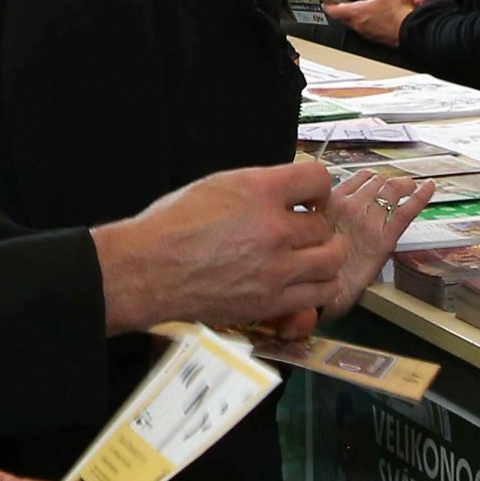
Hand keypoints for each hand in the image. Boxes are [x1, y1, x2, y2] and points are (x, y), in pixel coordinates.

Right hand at [94, 162, 348, 333]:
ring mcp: (275, 268)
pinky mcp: (272, 301)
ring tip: (310, 256)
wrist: (147, 270)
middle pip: (325, 223)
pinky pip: (319, 293)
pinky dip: (318, 286)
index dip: (316, 187)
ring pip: (332, 259)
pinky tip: (304, 281)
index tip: (309, 198)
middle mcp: (273, 228)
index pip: (317, 178)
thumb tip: (289, 189)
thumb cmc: (171, 227)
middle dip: (315, 225)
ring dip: (324, 255)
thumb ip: (259, 187)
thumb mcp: (217, 185)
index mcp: (258, 190)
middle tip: (302, 231)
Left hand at [323, 0, 419, 45]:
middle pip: (343, 19)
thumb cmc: (398, 12)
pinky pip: (365, 31)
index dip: (328, 7)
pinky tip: (372, 20)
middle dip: (340, 12)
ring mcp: (367, 33)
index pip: (335, 11)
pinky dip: (364, 24)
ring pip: (354, 25)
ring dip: (352, 19)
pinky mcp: (376, 38)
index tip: (325, 4)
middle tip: (339, 7)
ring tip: (355, 11)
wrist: (411, 29)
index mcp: (357, 12)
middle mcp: (359, 25)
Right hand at [327, 169, 434, 316]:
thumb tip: (331, 212)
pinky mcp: (386, 236)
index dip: (372, 178)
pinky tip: (429, 187)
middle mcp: (352, 206)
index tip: (377, 181)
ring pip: (393, 190)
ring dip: (403, 185)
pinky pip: (408, 210)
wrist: (319, 286)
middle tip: (397, 186)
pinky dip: (421, 196)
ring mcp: (371, 220)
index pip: (359, 178)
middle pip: (378, 181)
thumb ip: (322, 216)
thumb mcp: (311, 230)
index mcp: (331, 203)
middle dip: (389, 182)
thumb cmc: (313, 264)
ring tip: (410, 186)